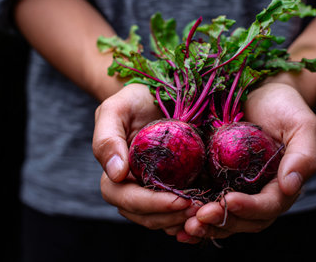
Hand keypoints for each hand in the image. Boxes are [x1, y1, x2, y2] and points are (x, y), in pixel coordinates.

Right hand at [92, 83, 200, 231]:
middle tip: (198, 210)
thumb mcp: (116, 109)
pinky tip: (208, 214)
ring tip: (205, 213)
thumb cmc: (134, 100)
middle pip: (144, 215)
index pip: (125, 198)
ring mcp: (153, 189)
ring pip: (161, 219)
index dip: (151, 204)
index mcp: (115, 173)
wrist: (158, 94)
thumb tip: (116, 174)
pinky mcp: (174, 187)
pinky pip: (178, 213)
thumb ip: (107, 139)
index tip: (178, 200)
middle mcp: (132, 186)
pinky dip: (190, 218)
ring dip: (182, 221)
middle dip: (170, 217)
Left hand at [180, 82, 315, 241]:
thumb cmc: (283, 105)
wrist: (260, 90)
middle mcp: (261, 192)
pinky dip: (195, 215)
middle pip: (246, 220)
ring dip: (207, 225)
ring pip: (226, 218)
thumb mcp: (301, 124)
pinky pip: (208, 204)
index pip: (269, 206)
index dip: (250, 208)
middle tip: (199, 218)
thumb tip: (291, 187)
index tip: (229, 201)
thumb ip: (304, 155)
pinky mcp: (218, 180)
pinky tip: (178, 219)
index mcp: (283, 184)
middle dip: (224, 222)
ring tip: (187, 226)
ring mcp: (239, 188)